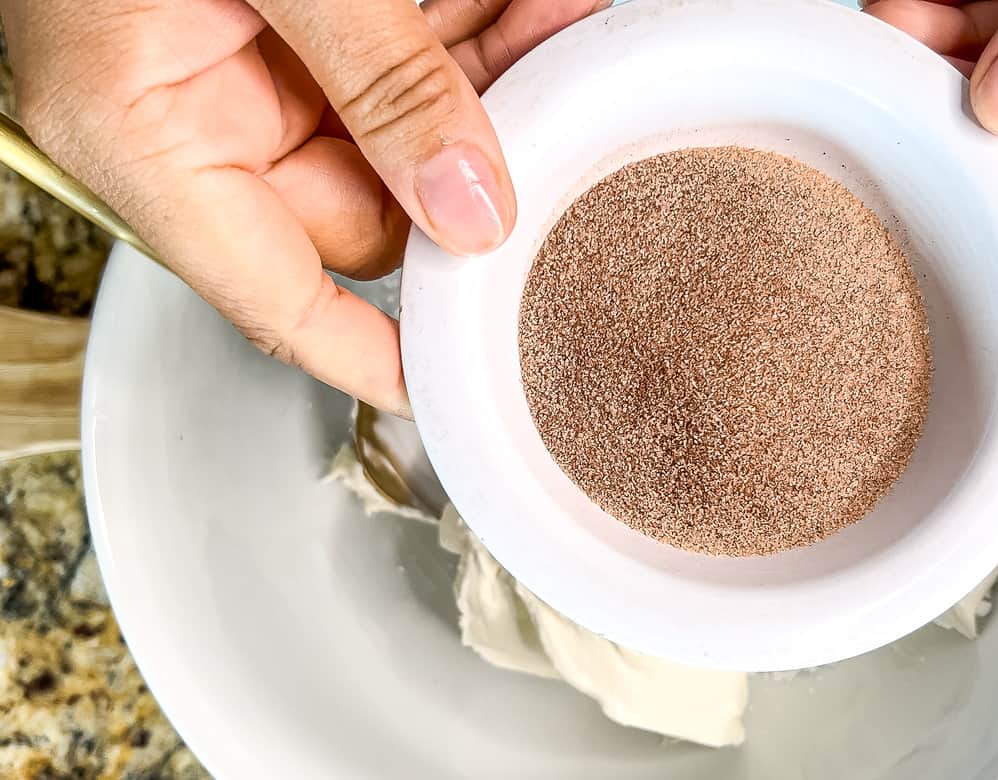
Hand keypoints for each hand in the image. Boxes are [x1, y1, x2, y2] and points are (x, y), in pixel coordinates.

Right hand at [1, 0, 603, 413]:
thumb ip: (376, 81)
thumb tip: (471, 203)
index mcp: (148, 137)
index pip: (280, 303)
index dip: (378, 357)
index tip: (470, 385)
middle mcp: (196, 114)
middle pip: (369, 204)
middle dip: (479, 171)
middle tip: (572, 137)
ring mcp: (244, 59)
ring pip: (400, 120)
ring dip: (496, 81)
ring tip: (579, 37)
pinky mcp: (287, 13)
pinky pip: (398, 44)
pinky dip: (471, 23)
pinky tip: (544, 8)